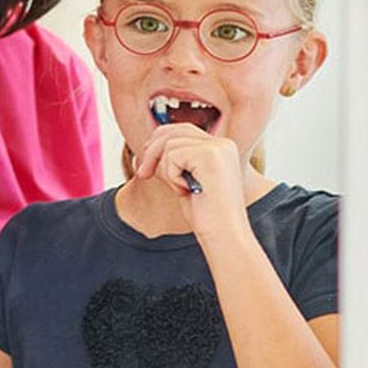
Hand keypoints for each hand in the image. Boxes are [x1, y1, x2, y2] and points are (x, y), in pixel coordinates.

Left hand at [134, 125, 251, 238]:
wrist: (224, 236)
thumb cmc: (207, 216)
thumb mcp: (187, 181)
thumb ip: (177, 161)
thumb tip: (149, 147)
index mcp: (221, 148)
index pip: (181, 130)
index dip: (157, 145)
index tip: (146, 166)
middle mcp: (223, 144)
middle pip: (173, 132)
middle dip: (152, 152)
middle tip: (143, 174)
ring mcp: (219, 148)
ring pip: (169, 145)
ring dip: (166, 171)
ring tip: (181, 190)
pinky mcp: (210, 155)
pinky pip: (172, 156)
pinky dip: (172, 176)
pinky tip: (186, 191)